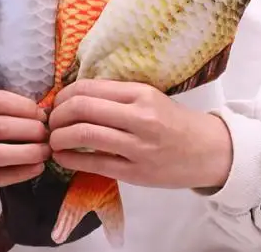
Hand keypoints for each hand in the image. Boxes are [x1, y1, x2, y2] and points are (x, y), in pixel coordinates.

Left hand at [47, 79, 232, 190]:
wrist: (209, 151)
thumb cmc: (174, 122)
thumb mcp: (149, 98)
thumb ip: (115, 96)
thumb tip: (71, 97)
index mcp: (141, 93)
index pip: (88, 87)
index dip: (63, 95)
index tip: (56, 103)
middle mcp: (140, 117)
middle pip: (82, 108)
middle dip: (56, 115)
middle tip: (50, 122)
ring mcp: (139, 146)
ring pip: (84, 135)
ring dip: (59, 137)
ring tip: (54, 139)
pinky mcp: (137, 173)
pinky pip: (94, 164)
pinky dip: (70, 159)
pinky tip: (63, 156)